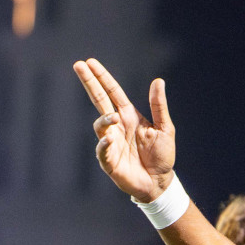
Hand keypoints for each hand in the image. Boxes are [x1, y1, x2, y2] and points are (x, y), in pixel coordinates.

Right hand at [73, 58, 175, 203]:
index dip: (102, 78)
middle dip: (89, 83)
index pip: (112, 92)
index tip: (90, 62)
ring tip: (114, 117)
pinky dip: (104, 144)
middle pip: (99, 100)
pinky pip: (102, 150)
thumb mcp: (165, 128)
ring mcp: (111, 142)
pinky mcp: (109, 161)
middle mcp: (117, 126)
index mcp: (129, 116)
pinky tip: (109, 138)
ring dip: (104, 119)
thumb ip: (159, 106)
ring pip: (100, 125)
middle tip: (79, 65)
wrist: (160, 182)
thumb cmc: (161, 155)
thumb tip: (158, 81)